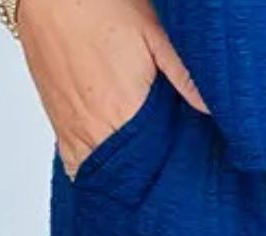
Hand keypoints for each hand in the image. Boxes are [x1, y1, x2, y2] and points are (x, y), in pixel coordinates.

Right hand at [17, 0, 206, 177]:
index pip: (147, 167)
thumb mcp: (153, 33)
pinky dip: (87, 167)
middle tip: (158, 186)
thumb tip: (210, 108)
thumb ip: (182, 74)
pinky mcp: (55, 117)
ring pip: (93, 172)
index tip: (176, 185)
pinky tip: (104, 169)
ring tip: (134, 186)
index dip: (162, 180)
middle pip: (121, 176)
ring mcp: (69, 124)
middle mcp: (92, 126)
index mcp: (122, 111)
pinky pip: (70, 159)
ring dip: (113, 179)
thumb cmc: (100, 4)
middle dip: (141, 183)